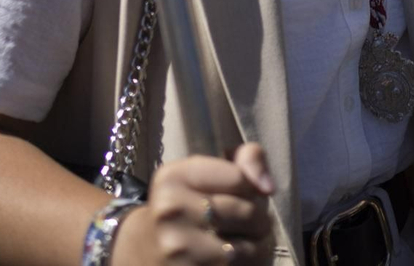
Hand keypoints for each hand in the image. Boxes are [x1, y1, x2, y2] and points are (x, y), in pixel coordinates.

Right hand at [115, 144, 275, 265]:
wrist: (146, 251)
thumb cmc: (187, 206)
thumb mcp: (206, 172)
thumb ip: (245, 159)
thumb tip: (268, 187)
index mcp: (172, 177)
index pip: (240, 178)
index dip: (250, 187)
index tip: (239, 194)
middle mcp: (171, 211)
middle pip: (249, 212)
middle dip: (258, 219)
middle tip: (246, 223)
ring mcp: (179, 247)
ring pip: (251, 246)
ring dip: (257, 245)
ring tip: (241, 242)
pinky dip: (249, 264)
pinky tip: (233, 260)